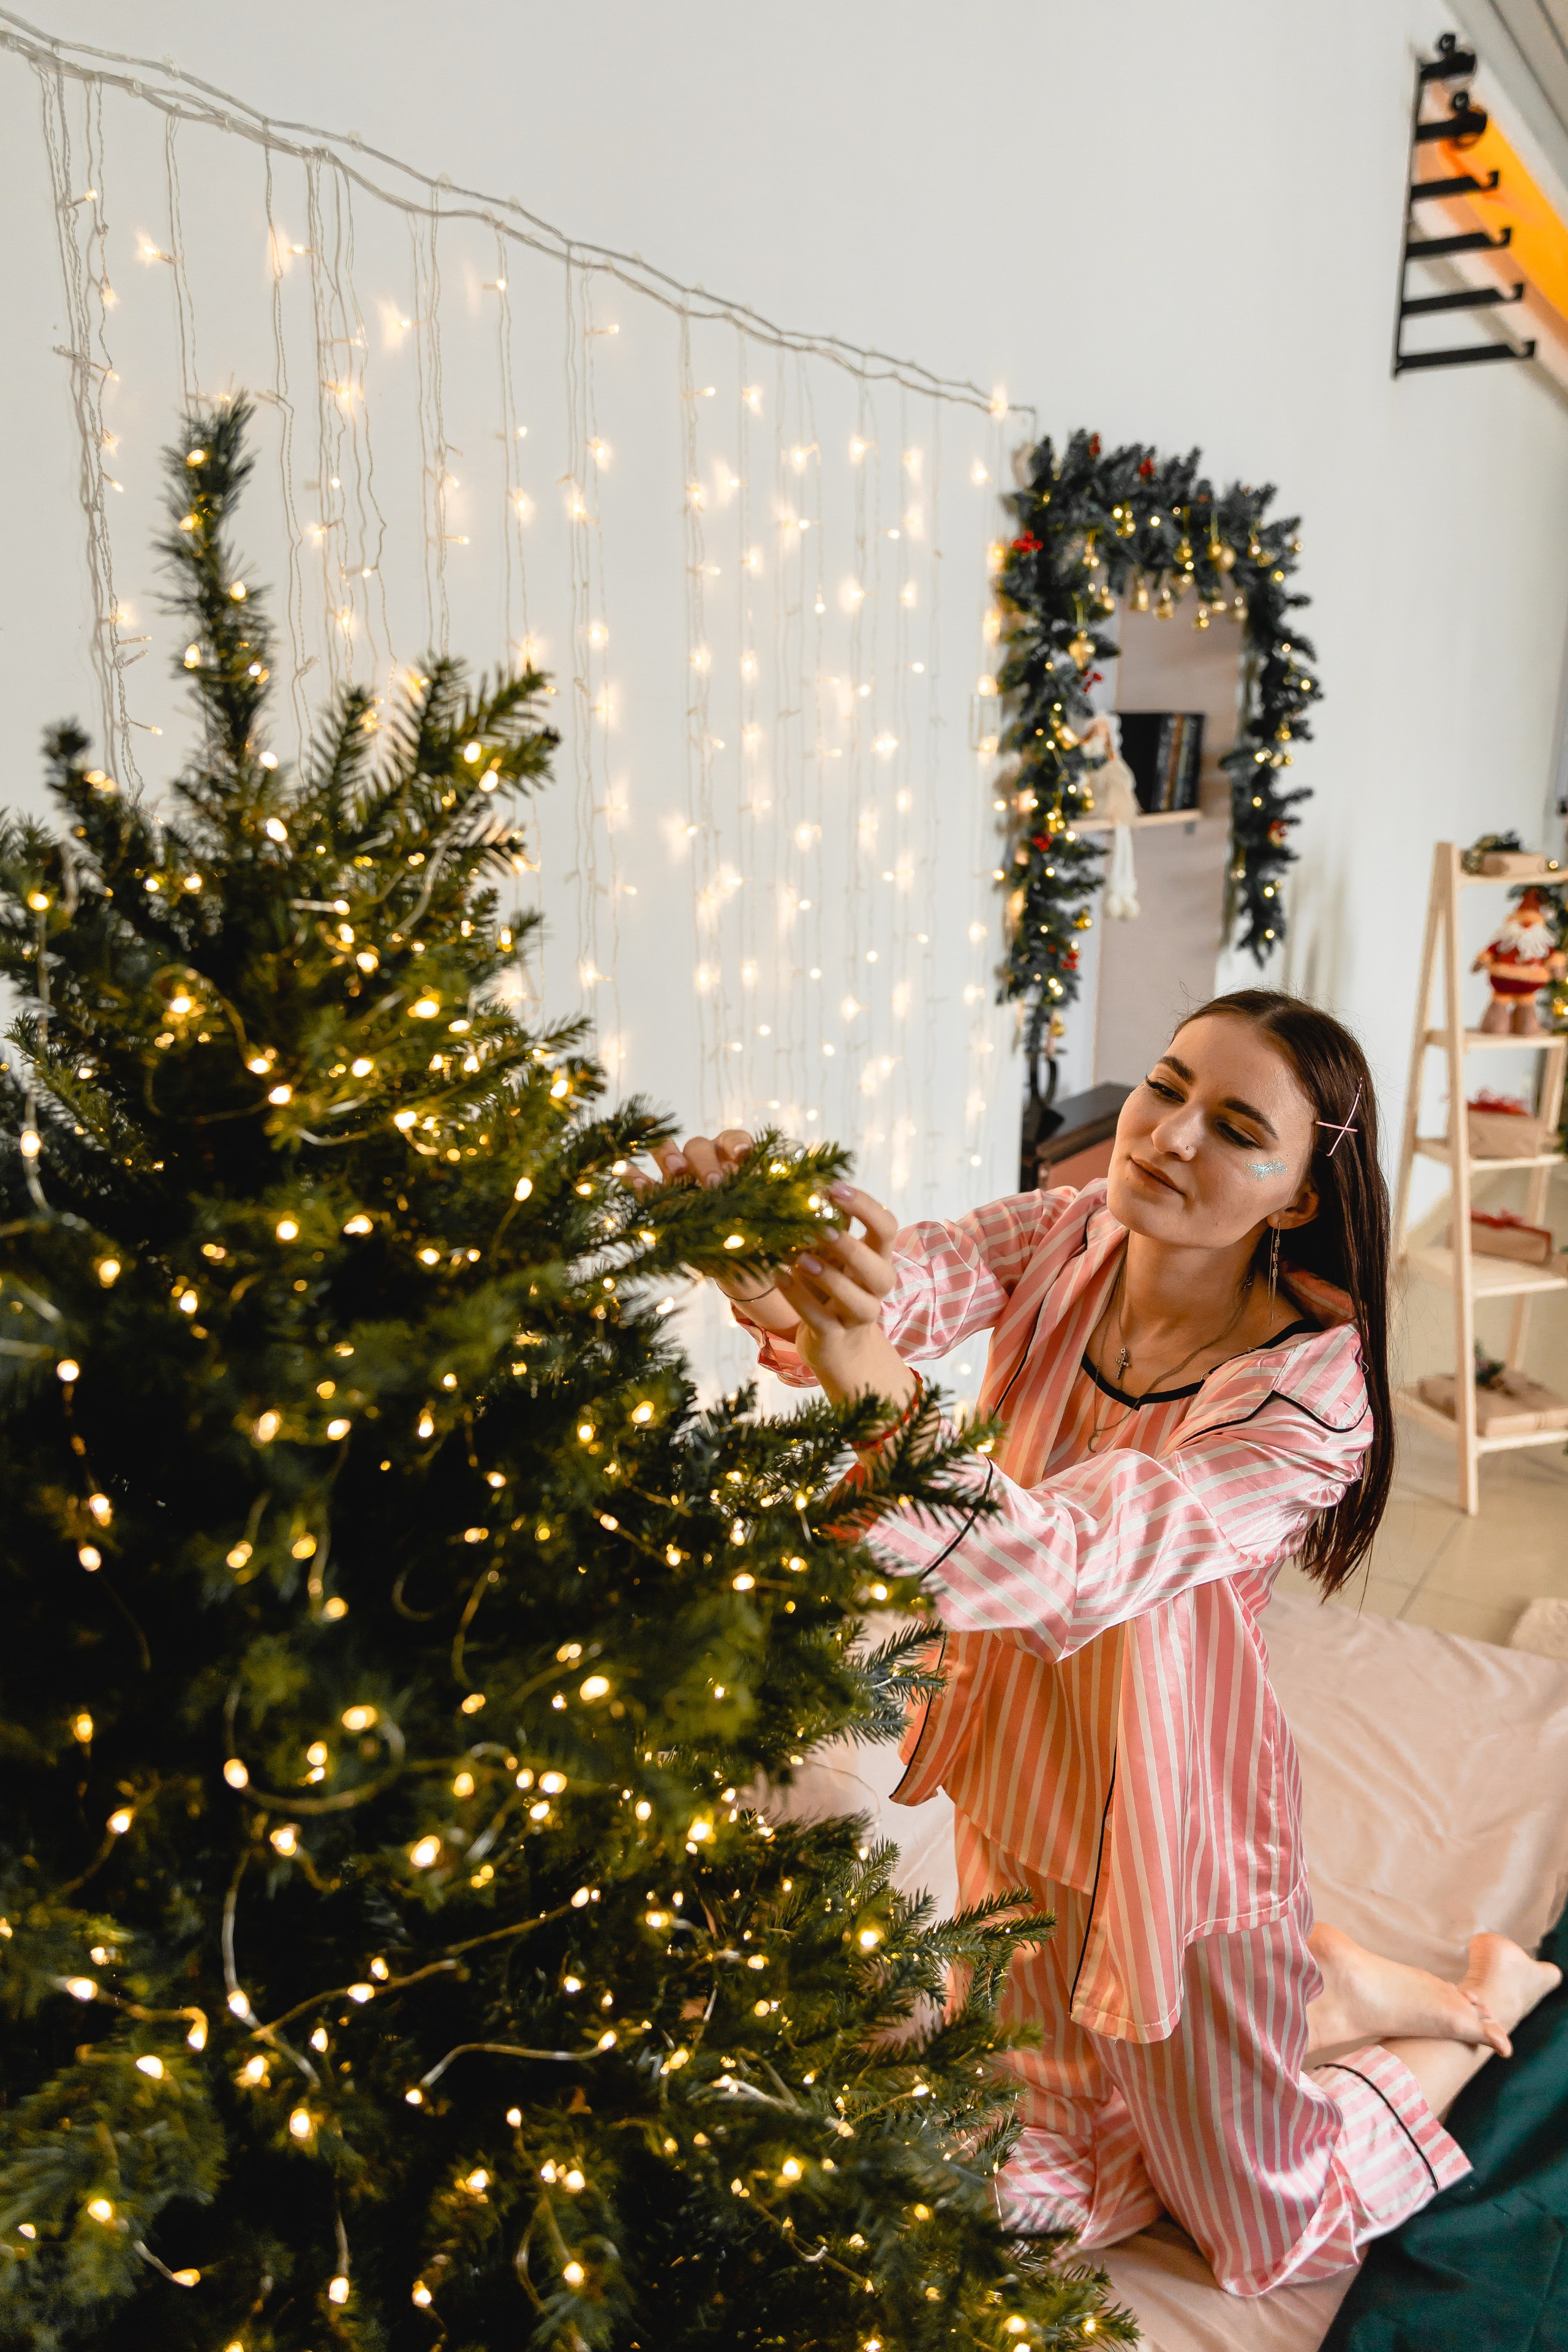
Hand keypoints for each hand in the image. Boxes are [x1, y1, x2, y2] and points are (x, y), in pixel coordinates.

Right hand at [628, 1130, 783, 1310]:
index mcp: (736, 1161)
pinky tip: (627, 1173)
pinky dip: (635, 1178)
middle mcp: (706, 1163)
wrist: (748, 1270)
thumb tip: (827, 1194)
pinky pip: (643, 1185)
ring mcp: (680, 1179)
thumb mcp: (785, 1222)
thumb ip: (794, 1206)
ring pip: (667, 1153)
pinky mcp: (661, 1201)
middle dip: (705, 1161)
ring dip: (669, 1157)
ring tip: (676, 1172)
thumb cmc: (769, 1238)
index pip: (734, 1140)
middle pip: (698, 1146)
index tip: (745, 1158)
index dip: (738, 1145)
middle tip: (714, 1184)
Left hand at [777, 1184, 915, 1407]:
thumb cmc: (832, 1291)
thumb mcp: (833, 1257)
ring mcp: (859, 1315)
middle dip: (849, 1246)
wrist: (837, 1347)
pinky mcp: (835, 1337)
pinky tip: (779, 1277)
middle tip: (818, 1226)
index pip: (887, 1228)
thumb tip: (807, 1186)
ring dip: (828, 1277)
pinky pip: (821, 1319)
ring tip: (800, 1258)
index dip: (865, 1207)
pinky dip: (799, 1298)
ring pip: (856, 1299)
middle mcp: (875, 1288)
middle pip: (878, 1268)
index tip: (833, 1187)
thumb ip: (828, 1229)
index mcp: (878, 1259)